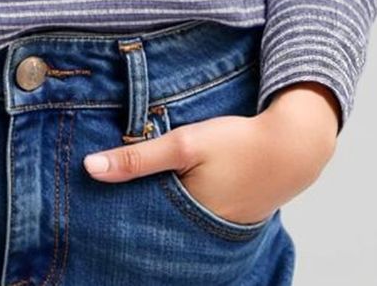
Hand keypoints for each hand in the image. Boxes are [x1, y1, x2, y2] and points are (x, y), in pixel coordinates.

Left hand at [82, 93, 337, 226]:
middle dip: (125, 217)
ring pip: (167, 223)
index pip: (134, 226)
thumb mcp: (184, 144)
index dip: (109, 215)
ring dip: (148, 210)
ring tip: (120, 199)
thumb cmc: (239, 142)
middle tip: (95, 205)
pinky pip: (186, 218)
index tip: (82, 206)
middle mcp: (197, 233)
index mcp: (184, 220)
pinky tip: (158, 194)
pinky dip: (170, 207)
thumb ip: (138, 158)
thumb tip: (89, 168)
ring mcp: (211, 229)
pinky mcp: (221, 218)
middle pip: (149, 229)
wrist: (293, 147)